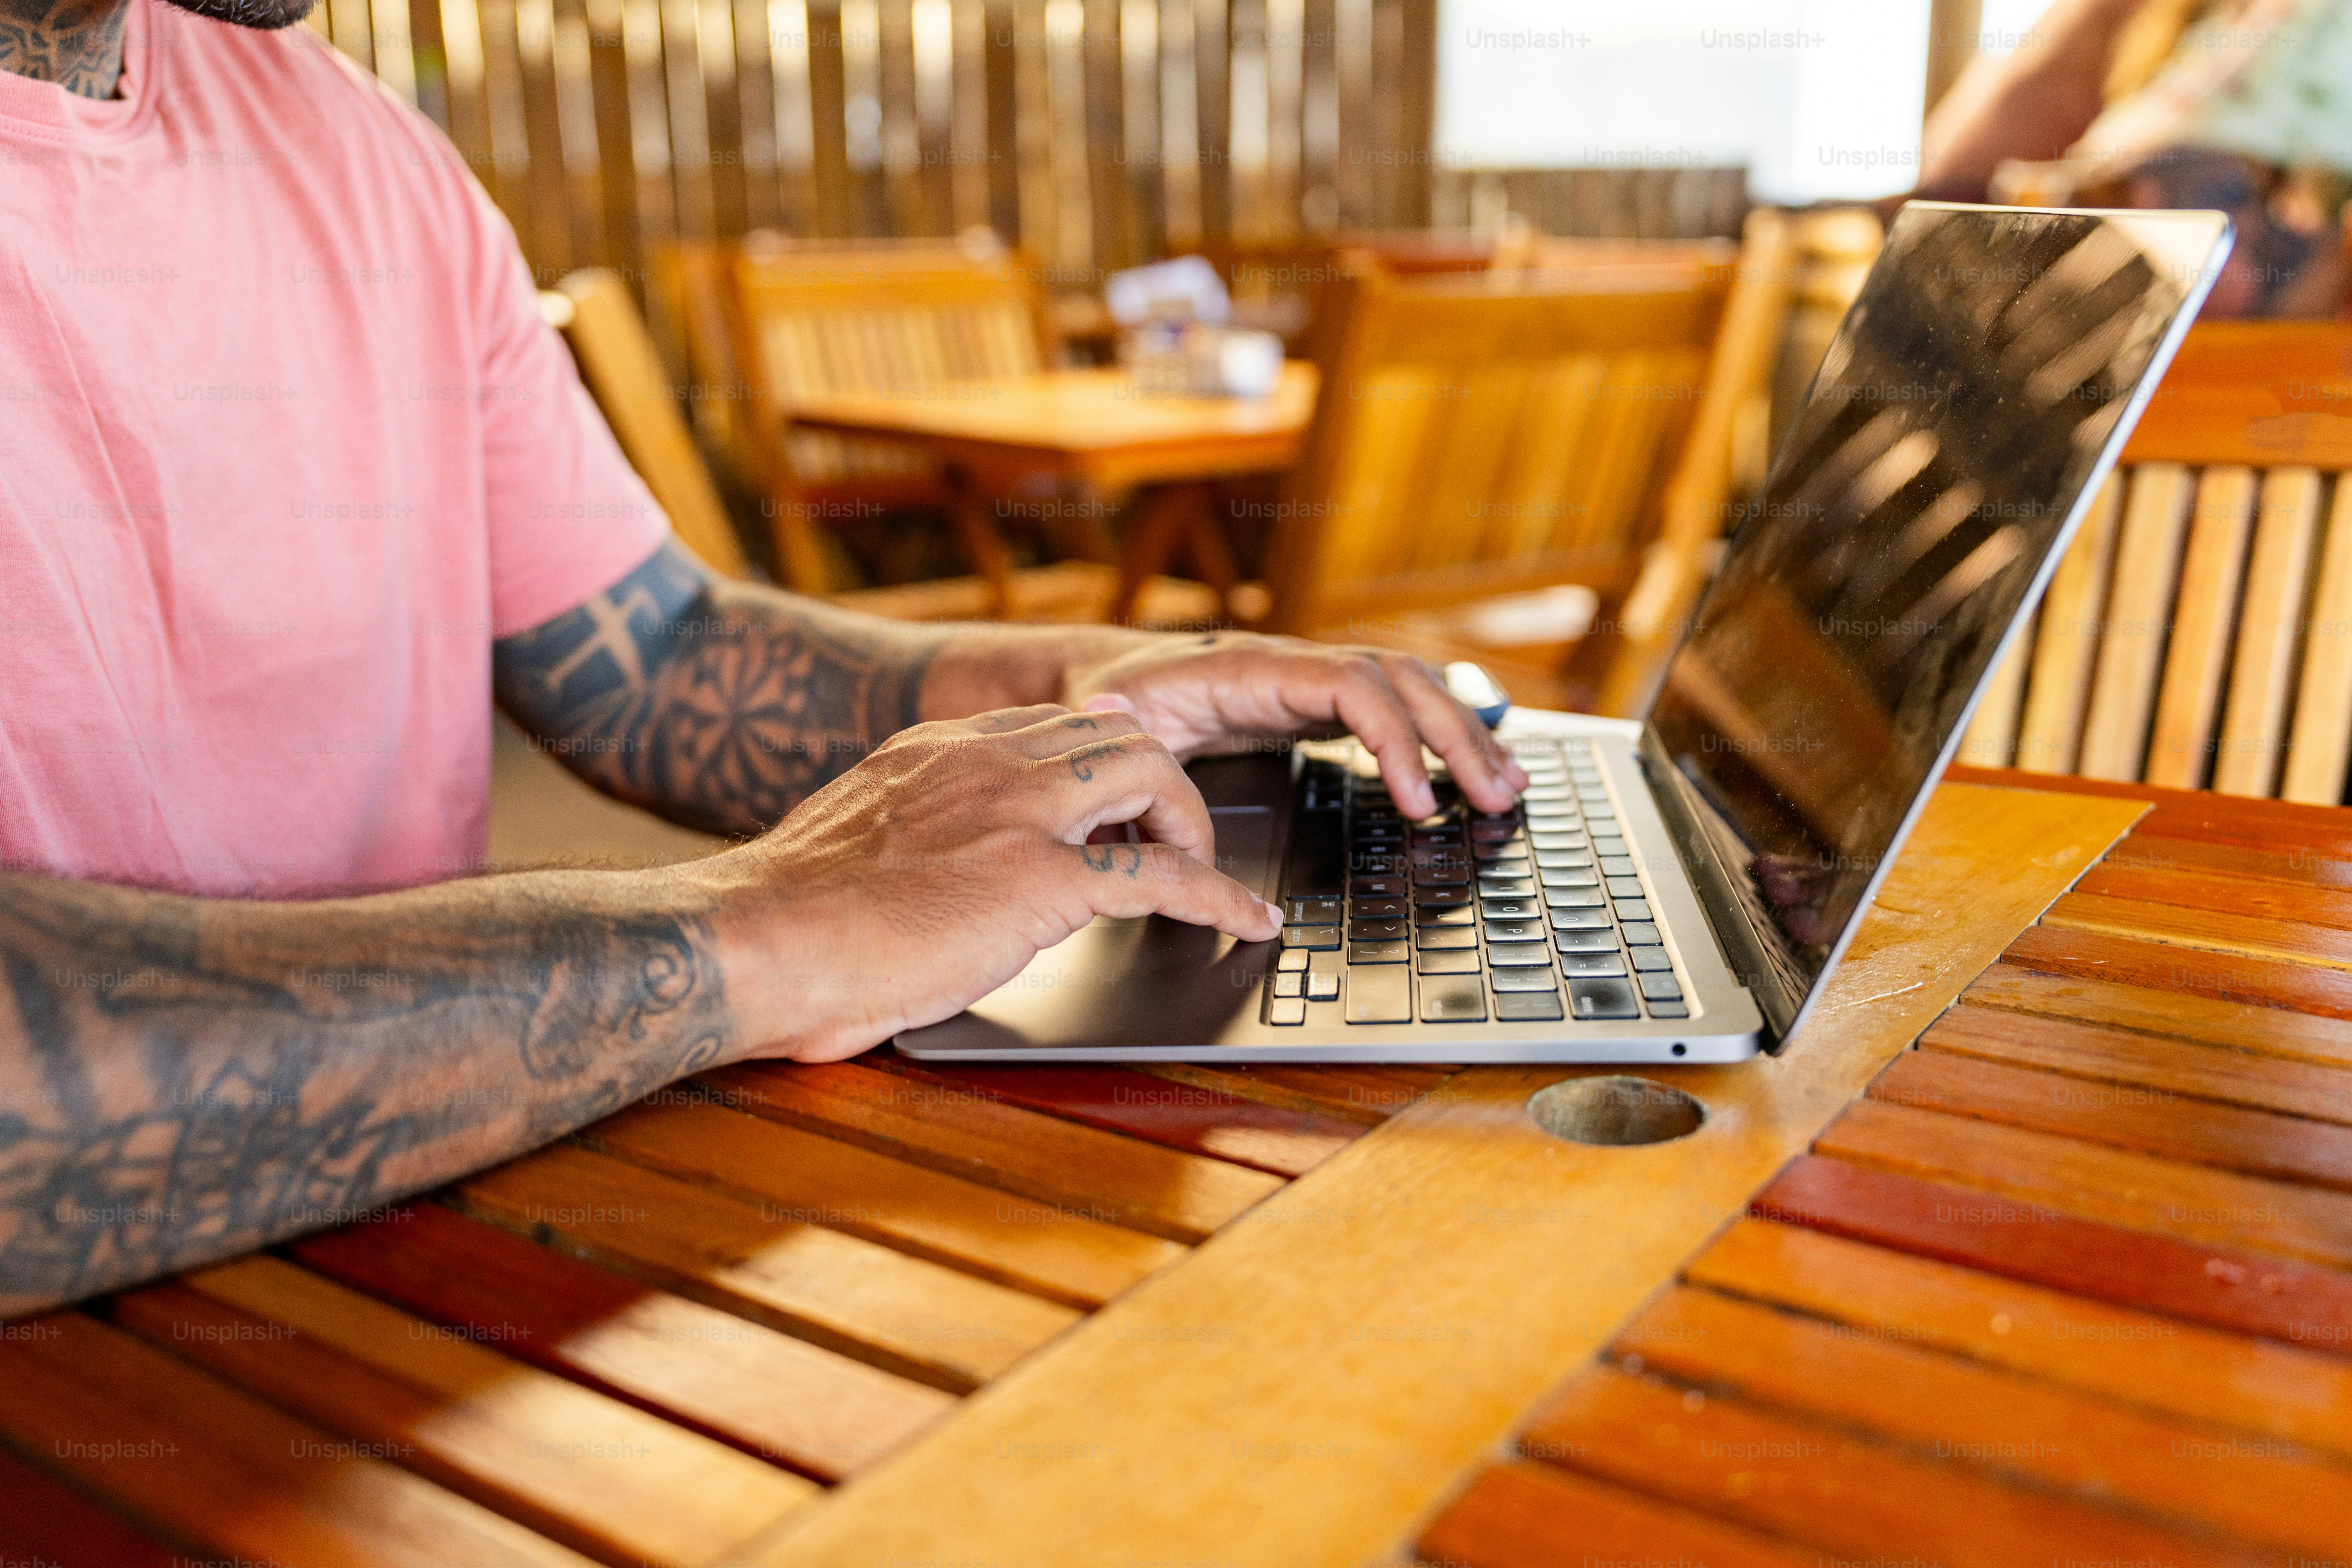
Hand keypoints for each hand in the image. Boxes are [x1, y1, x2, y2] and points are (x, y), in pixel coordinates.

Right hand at [689, 705, 1282, 1060]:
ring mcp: (1015, 814)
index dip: (1103, 758)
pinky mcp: (1036, 881)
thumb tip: (947, 858)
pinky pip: (1161, 876)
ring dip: (1193, 823)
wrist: (750, 941)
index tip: (1123, 794)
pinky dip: (1219, 897)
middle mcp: (985, 760)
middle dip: (1163, 783)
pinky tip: (1246, 922)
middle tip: (1171, 839)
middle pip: (1119, 731)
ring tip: (1206, 871)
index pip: (1051, 721)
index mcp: (940, 748)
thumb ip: (918, 825)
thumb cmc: (789, 915)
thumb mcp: (864, 837)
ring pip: (1151, 772)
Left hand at [1060, 632, 1528, 817]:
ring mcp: (1305, 680)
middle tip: (1497, 796)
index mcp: (1248, 668)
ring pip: (1405, 689)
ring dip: (1461, 734)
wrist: (1090, 678)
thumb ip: (1127, 738)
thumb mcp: (1110, 723)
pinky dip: (1435, 734)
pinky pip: (1389, 707)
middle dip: (1456, 737)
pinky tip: (1470, 764)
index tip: (1417, 801)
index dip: (1392, 740)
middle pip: (1398, 681)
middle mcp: (1289, 664)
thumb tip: (1128, 742)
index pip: (1348, 686)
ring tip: (1508, 783)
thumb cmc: (1102, 701)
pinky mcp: (1310, 703)